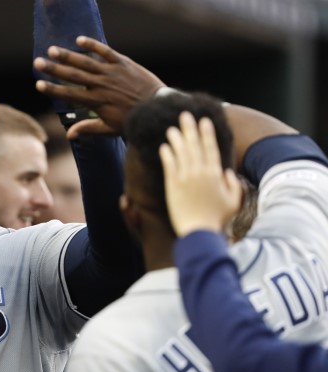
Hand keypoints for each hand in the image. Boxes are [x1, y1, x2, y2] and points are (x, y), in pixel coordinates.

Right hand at [33, 36, 163, 137]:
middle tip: (37, 63)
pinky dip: (93, 46)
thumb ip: (88, 128)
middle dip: (53, 69)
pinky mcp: (123, 63)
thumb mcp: (109, 128)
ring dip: (67, 55)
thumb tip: (69, 135)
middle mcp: (101, 85)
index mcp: (96, 101)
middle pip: (73, 75)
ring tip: (52, 50)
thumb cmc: (132, 121)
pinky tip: (79, 40)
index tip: (39, 84)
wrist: (156, 109)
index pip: (69, 95)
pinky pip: (106, 52)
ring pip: (86, 62)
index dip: (53, 89)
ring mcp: (112, 72)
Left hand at [160, 111, 243, 236]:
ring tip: (172, 128)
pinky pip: (169, 165)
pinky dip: (167, 154)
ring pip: (181, 152)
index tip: (204, 121)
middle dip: (190, 129)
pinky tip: (164, 146)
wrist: (199, 230)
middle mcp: (201, 172)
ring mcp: (186, 178)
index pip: (211, 148)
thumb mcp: (233, 202)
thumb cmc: (217, 219)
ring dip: (176, 139)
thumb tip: (228, 172)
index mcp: (216, 174)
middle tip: (185, 115)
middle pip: (194, 145)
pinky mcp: (173, 185)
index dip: (207, 133)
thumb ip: (233, 185)